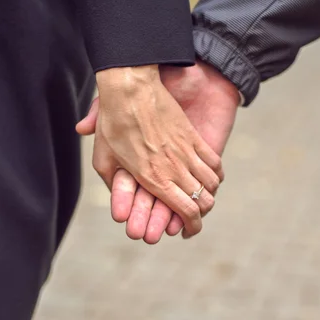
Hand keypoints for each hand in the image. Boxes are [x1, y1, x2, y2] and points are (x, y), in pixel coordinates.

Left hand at [80, 65, 223, 235]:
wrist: (131, 88)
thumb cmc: (113, 123)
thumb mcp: (103, 159)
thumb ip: (111, 183)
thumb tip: (116, 198)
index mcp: (154, 179)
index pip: (186, 211)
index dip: (192, 226)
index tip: (188, 231)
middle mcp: (175, 168)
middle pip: (204, 201)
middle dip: (202, 214)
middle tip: (195, 217)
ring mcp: (187, 151)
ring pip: (212, 183)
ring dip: (210, 194)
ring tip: (202, 197)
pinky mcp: (193, 136)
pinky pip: (214, 161)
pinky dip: (216, 174)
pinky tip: (211, 177)